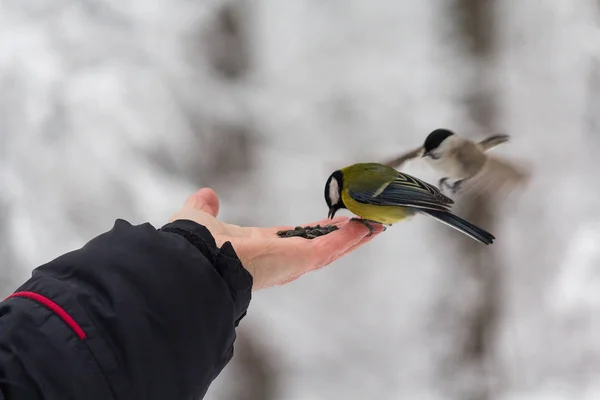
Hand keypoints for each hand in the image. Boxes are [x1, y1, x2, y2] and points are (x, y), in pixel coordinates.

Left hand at [169, 188, 383, 289]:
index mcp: (260, 248)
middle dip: (344, 238)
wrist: (196, 260)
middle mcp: (279, 258)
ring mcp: (292, 261)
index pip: (296, 240)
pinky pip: (330, 247)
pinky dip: (349, 238)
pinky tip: (366, 227)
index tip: (332, 225)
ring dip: (353, 238)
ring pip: (331, 250)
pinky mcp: (300, 259)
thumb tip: (206, 197)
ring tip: (376, 225)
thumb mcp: (201, 218)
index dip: (316, 232)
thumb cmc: (195, 246)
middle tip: (367, 226)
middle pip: (321, 248)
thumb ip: (205, 209)